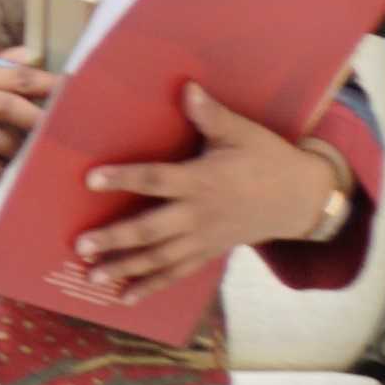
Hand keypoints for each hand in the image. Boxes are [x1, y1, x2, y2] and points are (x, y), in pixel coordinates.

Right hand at [0, 48, 53, 186]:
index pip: (14, 77)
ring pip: (0, 140)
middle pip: (9, 107)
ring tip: (21, 151)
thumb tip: (31, 54)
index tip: (73, 92)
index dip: (47, 85)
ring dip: (17, 148)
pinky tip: (0, 168)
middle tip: (56, 129)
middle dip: (37, 119)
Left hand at [70, 84, 347, 303]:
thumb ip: (211, 115)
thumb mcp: (242, 133)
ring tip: (91, 277)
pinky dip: (152, 286)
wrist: (303, 198)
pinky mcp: (209, 252)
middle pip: (152, 229)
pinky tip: (125, 297)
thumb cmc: (268, 158)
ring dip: (126, 267)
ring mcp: (204, 237)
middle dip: (116, 238)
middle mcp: (199, 213)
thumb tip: (187, 87)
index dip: (124, 178)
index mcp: (202, 180)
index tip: (90, 179)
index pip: (157, 180)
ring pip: (160, 257)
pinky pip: (178, 273)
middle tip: (81, 245)